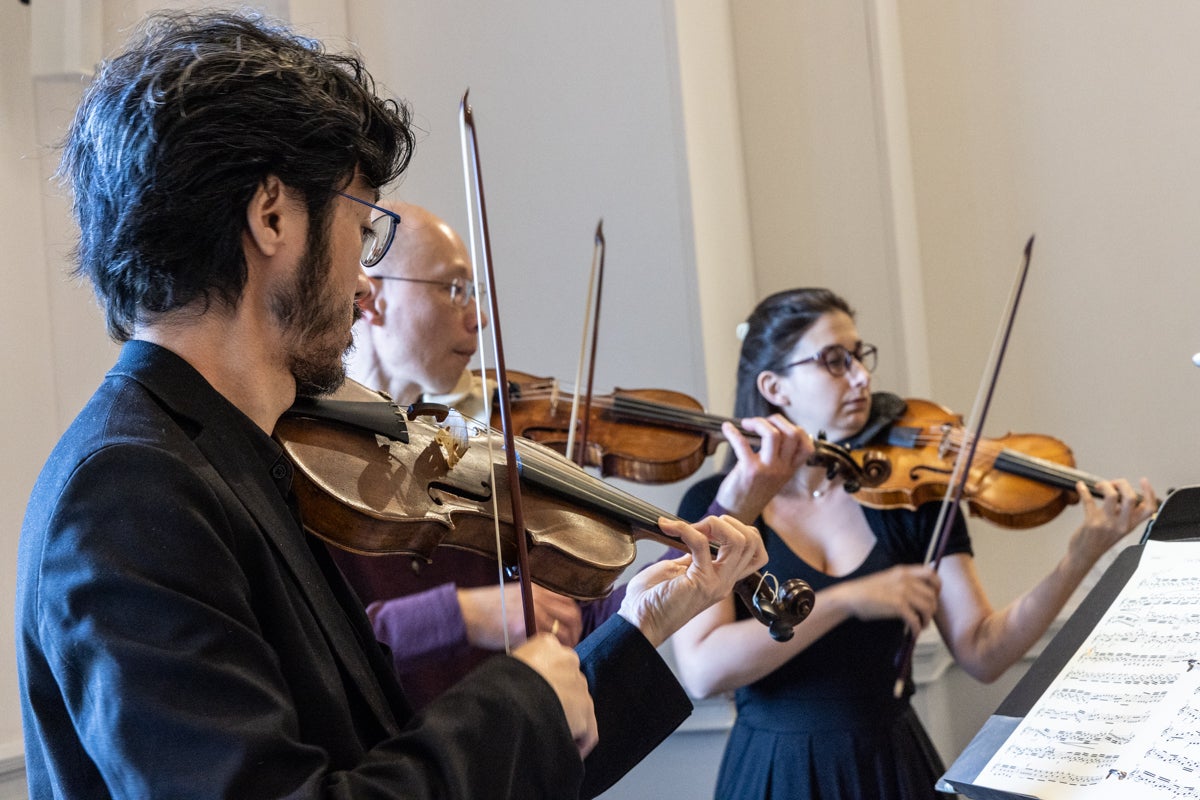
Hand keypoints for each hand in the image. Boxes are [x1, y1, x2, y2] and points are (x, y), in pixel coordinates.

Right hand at [459, 583, 582, 649]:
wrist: (468, 613)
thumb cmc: (488, 607)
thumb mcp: (516, 595)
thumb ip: (536, 603)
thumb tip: (554, 621)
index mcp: (537, 590)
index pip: (568, 603)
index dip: (575, 619)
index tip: (574, 630)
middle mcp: (538, 599)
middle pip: (571, 617)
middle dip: (576, 633)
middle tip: (572, 645)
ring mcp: (531, 614)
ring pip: (560, 632)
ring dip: (565, 645)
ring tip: (561, 655)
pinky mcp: (523, 630)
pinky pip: (544, 642)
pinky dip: (549, 651)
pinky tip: (546, 658)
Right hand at [511, 634, 597, 757]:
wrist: (508, 700)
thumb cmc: (496, 684)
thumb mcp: (506, 665)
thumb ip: (521, 669)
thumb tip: (518, 684)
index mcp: (547, 644)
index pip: (552, 661)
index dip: (545, 681)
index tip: (535, 696)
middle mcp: (569, 660)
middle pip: (567, 682)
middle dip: (558, 699)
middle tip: (540, 717)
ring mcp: (580, 686)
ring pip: (579, 706)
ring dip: (567, 719)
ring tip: (548, 737)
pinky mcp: (586, 712)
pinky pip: (588, 732)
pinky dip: (578, 744)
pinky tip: (563, 752)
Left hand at [618, 515, 767, 646]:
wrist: (639, 621)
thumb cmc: (651, 598)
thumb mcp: (678, 569)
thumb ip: (694, 555)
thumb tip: (699, 534)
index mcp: (722, 578)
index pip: (755, 552)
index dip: (739, 530)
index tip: (709, 527)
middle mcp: (724, 581)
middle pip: (752, 543)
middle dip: (727, 522)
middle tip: (700, 525)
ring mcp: (716, 583)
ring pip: (739, 542)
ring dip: (713, 524)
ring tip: (688, 527)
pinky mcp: (701, 582)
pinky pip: (701, 544)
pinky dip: (684, 529)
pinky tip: (669, 528)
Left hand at [715, 415, 813, 521]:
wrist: (738, 513)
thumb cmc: (752, 491)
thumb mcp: (773, 476)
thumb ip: (777, 457)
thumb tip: (769, 430)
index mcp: (790, 469)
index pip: (807, 445)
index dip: (796, 429)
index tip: (780, 426)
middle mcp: (783, 469)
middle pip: (792, 433)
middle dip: (776, 420)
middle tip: (761, 421)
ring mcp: (768, 470)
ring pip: (772, 435)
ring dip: (758, 423)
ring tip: (746, 424)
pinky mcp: (750, 470)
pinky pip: (742, 443)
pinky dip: (732, 432)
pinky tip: (727, 428)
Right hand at [837, 564, 940, 634]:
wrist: (851, 596)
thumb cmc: (867, 590)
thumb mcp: (888, 578)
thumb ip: (904, 582)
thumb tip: (921, 595)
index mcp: (904, 571)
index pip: (932, 574)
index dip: (937, 587)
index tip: (933, 597)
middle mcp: (906, 580)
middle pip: (932, 595)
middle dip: (932, 609)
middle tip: (926, 616)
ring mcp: (902, 592)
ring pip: (927, 608)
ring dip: (927, 620)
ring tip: (921, 626)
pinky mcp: (898, 606)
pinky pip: (916, 620)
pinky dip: (917, 629)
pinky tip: (913, 634)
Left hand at [1068, 478, 1157, 564]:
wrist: (1084, 556)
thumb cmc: (1099, 541)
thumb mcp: (1118, 528)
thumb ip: (1123, 513)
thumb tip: (1121, 494)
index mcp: (1130, 525)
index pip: (1149, 509)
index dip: (1149, 492)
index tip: (1144, 481)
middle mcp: (1121, 524)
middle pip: (1131, 497)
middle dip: (1122, 483)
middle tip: (1113, 483)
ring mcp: (1107, 523)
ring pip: (1112, 496)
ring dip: (1105, 485)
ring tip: (1099, 486)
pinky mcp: (1092, 522)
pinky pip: (1088, 500)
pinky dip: (1083, 490)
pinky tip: (1080, 486)